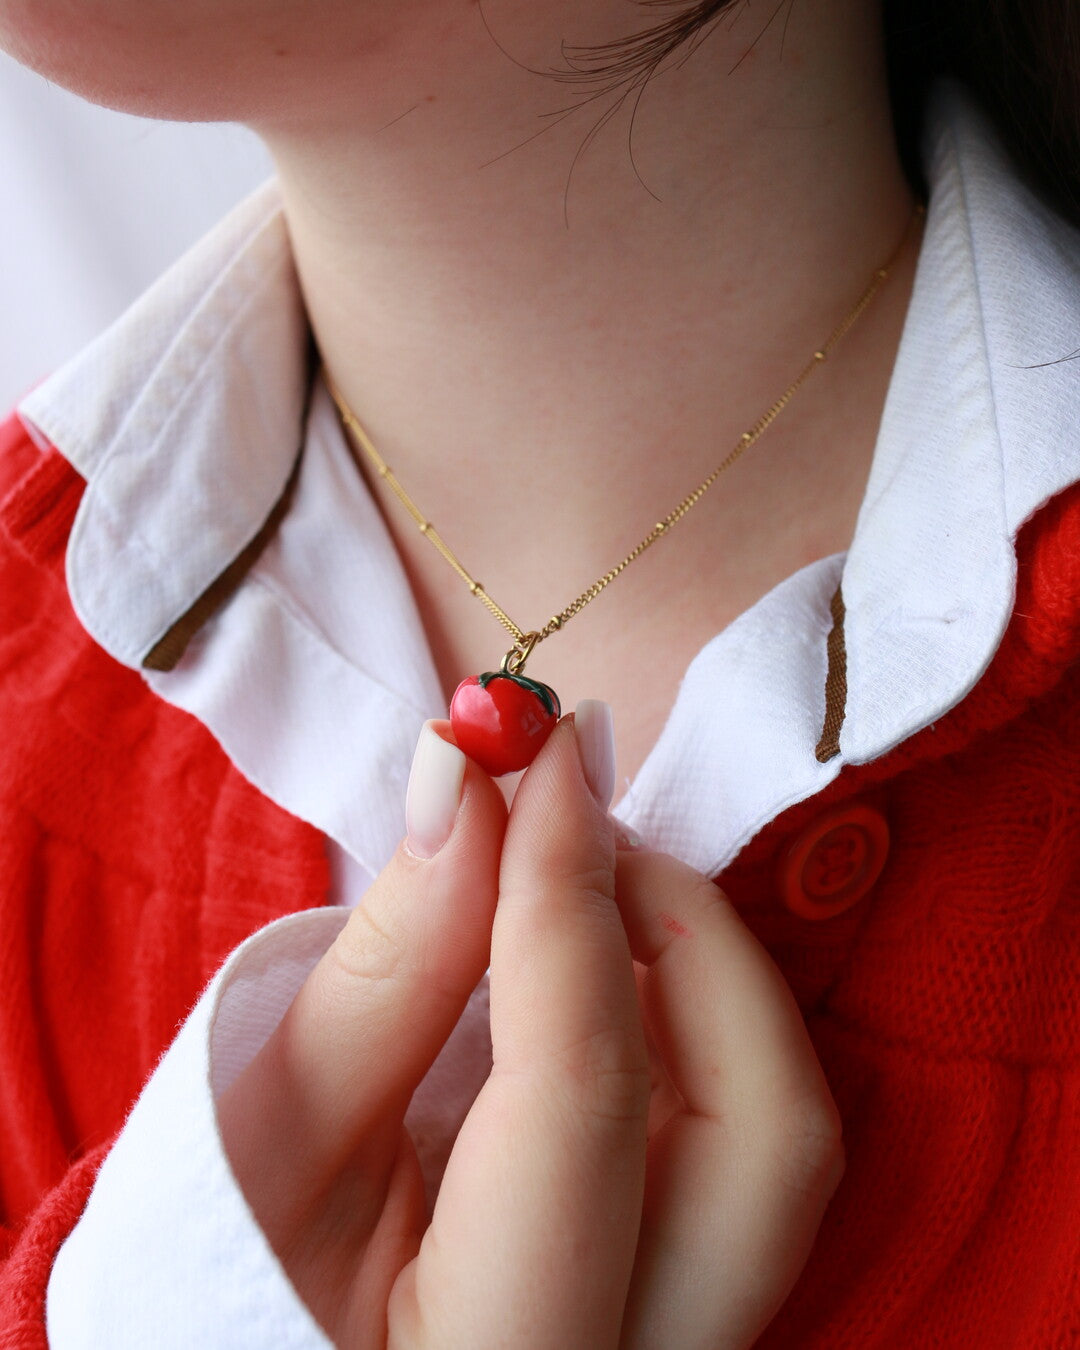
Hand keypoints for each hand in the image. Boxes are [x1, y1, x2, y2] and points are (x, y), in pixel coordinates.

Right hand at [219, 712, 842, 1347]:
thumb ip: (387, 971)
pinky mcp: (698, 1291)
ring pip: (779, 1131)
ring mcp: (692, 1335)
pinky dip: (692, 1016)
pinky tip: (597, 959)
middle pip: (765, 1123)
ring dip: (698, 966)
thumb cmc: (234, 1280)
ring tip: (576, 881)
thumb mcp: (270, 1146)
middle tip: (574, 824)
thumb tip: (466, 786)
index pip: (580, 1083)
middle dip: (685, 930)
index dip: (562, 888)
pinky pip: (744, 1138)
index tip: (533, 750)